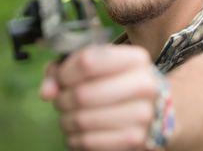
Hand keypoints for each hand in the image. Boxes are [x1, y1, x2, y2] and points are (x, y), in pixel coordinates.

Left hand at [40, 45, 158, 150]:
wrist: (155, 111)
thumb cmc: (118, 82)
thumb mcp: (99, 65)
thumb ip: (65, 69)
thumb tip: (47, 91)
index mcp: (136, 59)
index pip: (88, 61)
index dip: (64, 72)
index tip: (60, 78)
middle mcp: (144, 85)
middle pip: (83, 93)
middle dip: (62, 99)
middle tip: (61, 100)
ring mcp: (142, 115)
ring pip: (82, 120)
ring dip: (66, 120)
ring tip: (69, 115)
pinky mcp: (135, 140)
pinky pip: (89, 142)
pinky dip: (75, 138)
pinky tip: (79, 131)